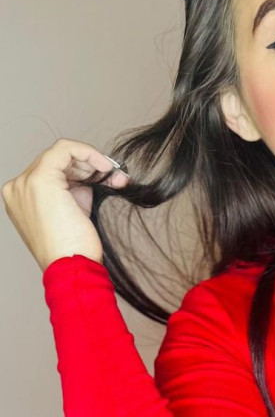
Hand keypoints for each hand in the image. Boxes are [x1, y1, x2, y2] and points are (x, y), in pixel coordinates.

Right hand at [2, 138, 129, 271]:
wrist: (71, 267)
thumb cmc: (74, 250)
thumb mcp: (72, 213)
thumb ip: (75, 191)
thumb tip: (94, 176)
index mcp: (21, 197)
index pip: (51, 171)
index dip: (81, 171)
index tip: (106, 177)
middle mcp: (17, 188)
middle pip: (56, 162)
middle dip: (90, 167)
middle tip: (115, 178)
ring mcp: (25, 183)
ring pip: (61, 154)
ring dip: (92, 163)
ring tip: (114, 179)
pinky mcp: (40, 180)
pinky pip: (65, 148)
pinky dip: (88, 152)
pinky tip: (105, 167)